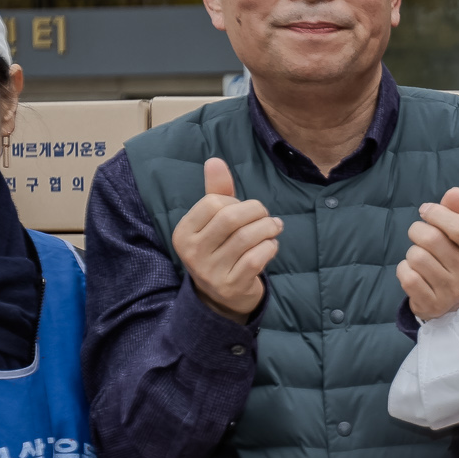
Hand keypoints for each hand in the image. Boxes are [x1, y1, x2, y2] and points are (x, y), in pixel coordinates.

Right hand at [173, 158, 283, 323]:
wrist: (222, 297)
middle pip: (230, 218)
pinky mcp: (231, 285)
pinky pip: (256, 258)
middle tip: (266, 215)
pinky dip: (270, 247)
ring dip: (268, 228)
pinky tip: (271, 245)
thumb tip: (215, 160)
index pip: (212, 203)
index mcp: (184, 233)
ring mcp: (211, 272)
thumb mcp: (214, 222)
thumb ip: (216, 191)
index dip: (234, 201)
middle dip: (256, 211)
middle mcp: (192, 253)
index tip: (242, 208)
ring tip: (274, 227)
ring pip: (246, 237)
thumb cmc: (221, 249)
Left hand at [398, 187, 458, 321]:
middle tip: (419, 235)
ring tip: (420, 258)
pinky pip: (408, 277)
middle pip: (432, 239)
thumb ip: (456, 213)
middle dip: (418, 231)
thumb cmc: (455, 259)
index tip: (426, 211)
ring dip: (412, 253)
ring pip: (417, 257)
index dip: (438, 213)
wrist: (455, 303)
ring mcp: (452, 292)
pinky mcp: (432, 305)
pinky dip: (404, 270)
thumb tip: (455, 191)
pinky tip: (414, 272)